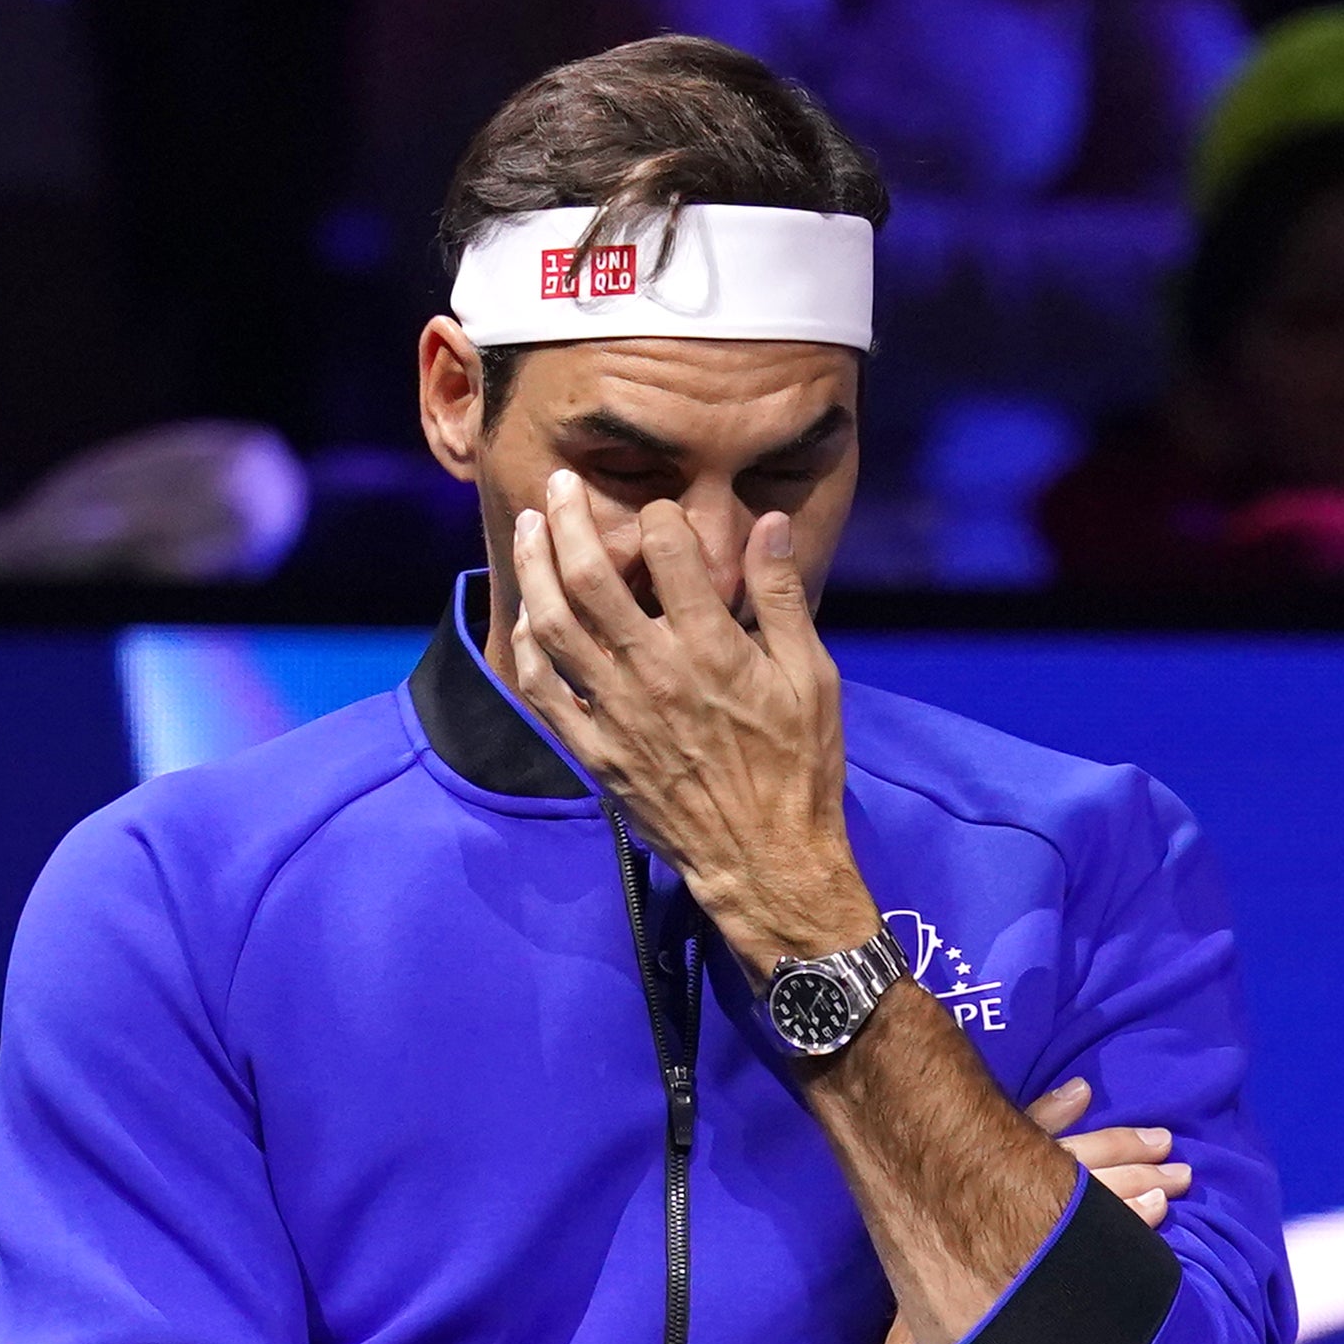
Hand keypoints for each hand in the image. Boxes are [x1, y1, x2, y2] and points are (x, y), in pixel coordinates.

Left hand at [505, 469, 876, 966]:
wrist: (766, 859)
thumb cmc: (799, 769)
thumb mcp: (814, 678)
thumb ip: (783, 597)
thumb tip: (770, 524)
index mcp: (713, 648)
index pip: (669, 551)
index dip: (659, 516)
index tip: (659, 511)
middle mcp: (655, 671)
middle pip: (590, 576)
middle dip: (570, 519)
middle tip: (560, 485)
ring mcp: (615, 712)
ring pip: (554, 622)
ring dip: (535, 566)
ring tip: (532, 528)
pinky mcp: (594, 750)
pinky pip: (543, 688)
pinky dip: (529, 644)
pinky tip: (530, 614)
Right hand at [866, 1080, 1184, 1343]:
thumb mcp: (934, 1288)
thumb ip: (966, 1248)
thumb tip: (1001, 1212)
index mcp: (952, 1221)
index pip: (1006, 1148)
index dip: (1051, 1118)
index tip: (1085, 1091)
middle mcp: (979, 1230)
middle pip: (1059, 1168)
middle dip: (1116, 1149)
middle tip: (1162, 1141)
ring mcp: (1010, 1265)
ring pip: (1084, 1203)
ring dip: (1137, 1185)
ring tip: (1177, 1178)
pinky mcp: (1038, 1304)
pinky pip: (1093, 1253)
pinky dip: (1129, 1230)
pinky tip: (1160, 1223)